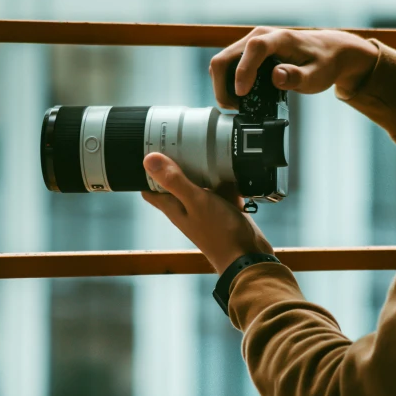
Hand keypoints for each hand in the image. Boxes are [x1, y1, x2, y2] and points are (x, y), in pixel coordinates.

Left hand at [142, 153, 273, 274]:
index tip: (150, 150)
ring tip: (204, 144)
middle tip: (179, 140)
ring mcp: (205, 207)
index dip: (147, 170)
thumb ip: (174, 181)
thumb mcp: (195, 201)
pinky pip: (222, 188)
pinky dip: (225, 177)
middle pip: (175, 181)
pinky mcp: (224, 208)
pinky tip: (229, 165)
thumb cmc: (219, 234)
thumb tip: (149, 160)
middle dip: (176, 162)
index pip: (150, 188)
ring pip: (199, 182)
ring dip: (202, 167)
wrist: (248, 256)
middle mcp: (186, 206)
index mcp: (173, 206)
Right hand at [209, 27, 378, 106]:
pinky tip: (240, 96)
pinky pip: (227, 66)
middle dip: (222, 87)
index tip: (242, 95)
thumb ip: (297, 77)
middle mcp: (259, 36)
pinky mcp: (247, 52)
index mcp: (278, 39)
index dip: (243, 72)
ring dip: (222, 86)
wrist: (327, 51)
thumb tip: (276, 77)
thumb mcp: (317, 75)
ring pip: (221, 63)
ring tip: (239, 105)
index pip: (253, 50)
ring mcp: (250, 43)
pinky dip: (227, 83)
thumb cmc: (323, 63)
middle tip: (236, 108)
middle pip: (224, 58)